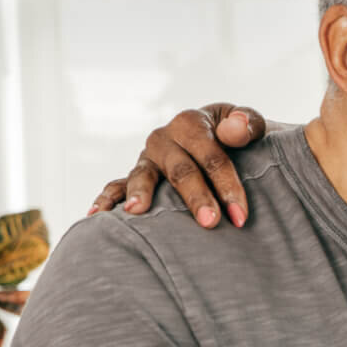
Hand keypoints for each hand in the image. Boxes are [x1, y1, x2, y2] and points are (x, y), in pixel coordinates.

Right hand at [89, 104, 266, 228]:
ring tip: (137, 211)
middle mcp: (164, 138)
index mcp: (191, 123)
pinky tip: (96, 215)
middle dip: (196, 197)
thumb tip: (233, 127)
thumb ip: (248, 124)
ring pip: (143, 176)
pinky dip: (106, 198)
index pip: (212, 157)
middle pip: (181, 170)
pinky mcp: (136, 175)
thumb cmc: (240, 138)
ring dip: (141, 194)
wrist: (224, 141)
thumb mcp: (250, 124)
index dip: (228, 186)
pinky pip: (117, 185)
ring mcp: (147, 158)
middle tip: (210, 223)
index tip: (241, 216)